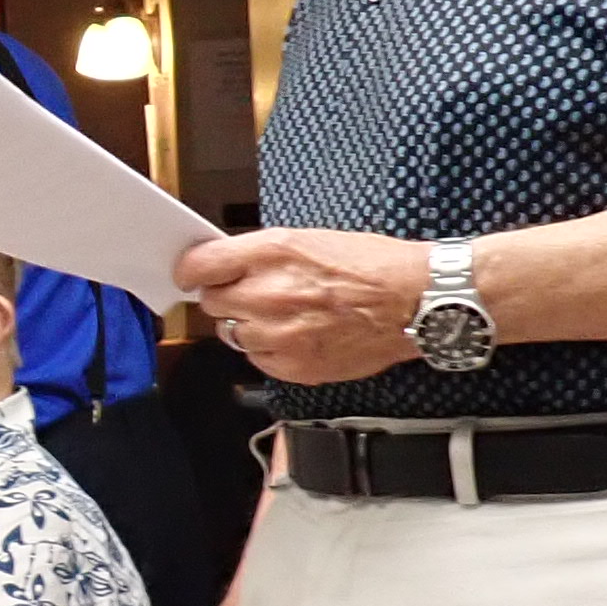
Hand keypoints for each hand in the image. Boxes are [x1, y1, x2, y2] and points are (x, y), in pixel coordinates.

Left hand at [178, 227, 429, 385]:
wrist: (415, 302)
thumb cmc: (371, 266)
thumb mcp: (309, 239)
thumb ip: (260, 255)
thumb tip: (224, 266)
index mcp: (271, 253)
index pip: (199, 265)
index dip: (192, 271)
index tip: (192, 275)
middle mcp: (268, 293)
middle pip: (211, 302)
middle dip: (226, 297)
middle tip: (252, 293)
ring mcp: (279, 334)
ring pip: (232, 334)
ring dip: (247, 325)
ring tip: (283, 315)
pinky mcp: (293, 366)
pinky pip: (257, 359)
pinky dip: (268, 350)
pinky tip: (297, 336)